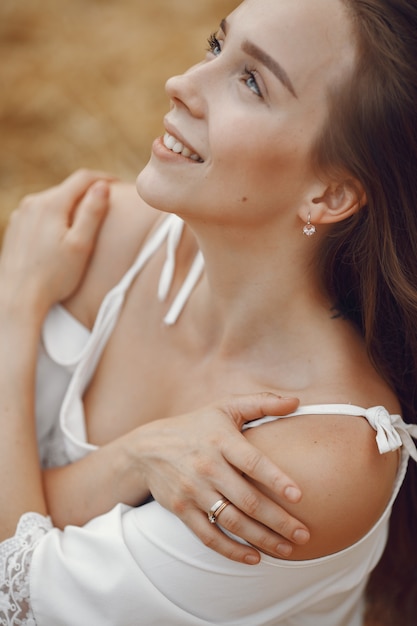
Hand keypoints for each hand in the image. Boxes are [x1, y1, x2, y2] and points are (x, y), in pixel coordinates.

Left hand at [0, 170, 112, 319]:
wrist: (18, 298)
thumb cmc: (54, 277)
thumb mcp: (81, 245)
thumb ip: (92, 213)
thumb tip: (103, 186)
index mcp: (51, 204)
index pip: (83, 178)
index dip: (105, 178)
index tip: (121, 186)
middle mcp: (32, 203)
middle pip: (67, 189)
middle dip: (88, 194)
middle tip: (109, 205)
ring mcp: (20, 215)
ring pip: (53, 201)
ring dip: (71, 206)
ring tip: (87, 221)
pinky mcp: (15, 228)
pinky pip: (40, 214)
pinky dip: (55, 218)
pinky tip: (63, 235)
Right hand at [134, 393, 309, 563]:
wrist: (148, 447)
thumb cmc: (197, 426)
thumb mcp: (225, 407)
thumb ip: (262, 402)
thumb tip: (296, 401)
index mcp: (221, 441)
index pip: (252, 462)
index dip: (276, 479)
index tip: (299, 496)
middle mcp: (207, 467)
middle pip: (247, 500)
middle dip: (278, 520)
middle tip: (304, 534)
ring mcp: (193, 490)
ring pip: (232, 522)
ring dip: (262, 539)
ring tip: (288, 549)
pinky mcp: (182, 509)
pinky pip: (209, 536)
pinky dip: (231, 550)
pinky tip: (254, 558)